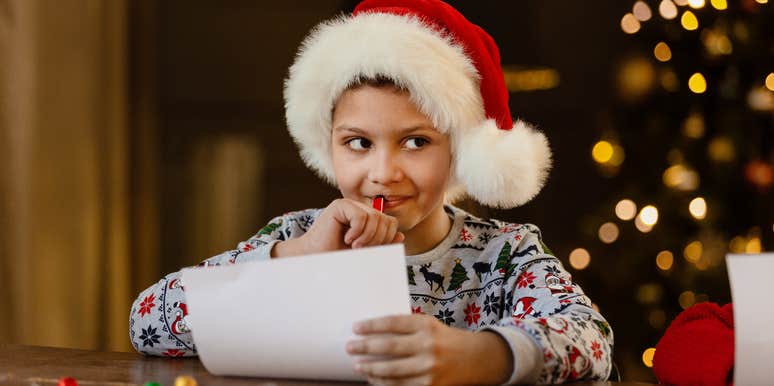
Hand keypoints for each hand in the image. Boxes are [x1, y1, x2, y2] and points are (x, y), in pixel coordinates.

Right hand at [272, 198, 403, 256]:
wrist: (316, 258)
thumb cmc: (338, 255)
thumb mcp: (366, 251)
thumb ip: (382, 243)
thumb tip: (400, 236)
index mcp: (367, 218)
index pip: (390, 223)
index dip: (386, 239)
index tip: (372, 250)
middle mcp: (360, 208)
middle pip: (385, 220)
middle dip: (377, 239)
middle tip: (362, 249)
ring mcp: (349, 205)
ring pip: (375, 218)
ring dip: (367, 237)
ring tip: (354, 245)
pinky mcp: (340, 205)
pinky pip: (361, 217)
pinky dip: (357, 232)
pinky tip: (347, 239)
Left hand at [346, 314, 489, 385]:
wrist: (477, 359)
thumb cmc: (446, 339)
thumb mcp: (430, 326)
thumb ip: (407, 328)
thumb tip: (373, 332)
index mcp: (426, 326)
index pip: (393, 323)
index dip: (372, 325)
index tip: (356, 328)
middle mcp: (428, 346)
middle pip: (389, 347)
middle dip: (365, 347)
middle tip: (349, 347)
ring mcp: (430, 368)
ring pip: (392, 371)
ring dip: (371, 369)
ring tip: (358, 367)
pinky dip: (384, 384)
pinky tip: (374, 380)